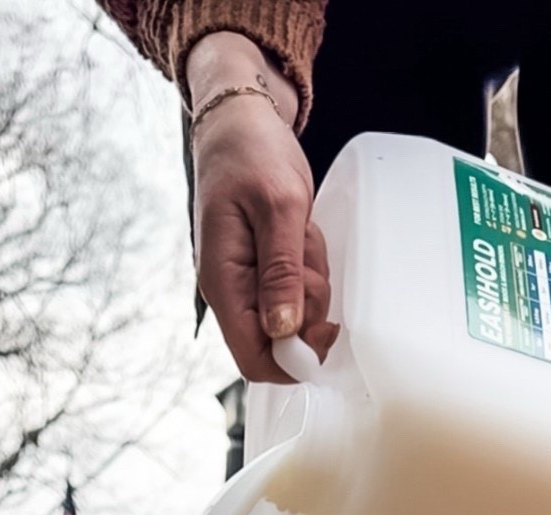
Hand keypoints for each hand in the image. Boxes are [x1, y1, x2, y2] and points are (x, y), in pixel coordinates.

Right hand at [186, 32, 337, 382]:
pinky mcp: (261, 269)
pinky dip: (307, 266)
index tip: (325, 330)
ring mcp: (245, 281)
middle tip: (310, 258)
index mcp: (224, 284)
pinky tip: (299, 232)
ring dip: (310, 281)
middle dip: (307, 310)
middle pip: (279, 341)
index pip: (254, 359)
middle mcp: (230, 291)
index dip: (293, 360)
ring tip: (302, 234)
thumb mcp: (278, 208)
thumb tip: (283, 331)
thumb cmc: (252, 153)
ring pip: (292, 315)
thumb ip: (281, 273)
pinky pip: (295, 288)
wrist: (238, 118)